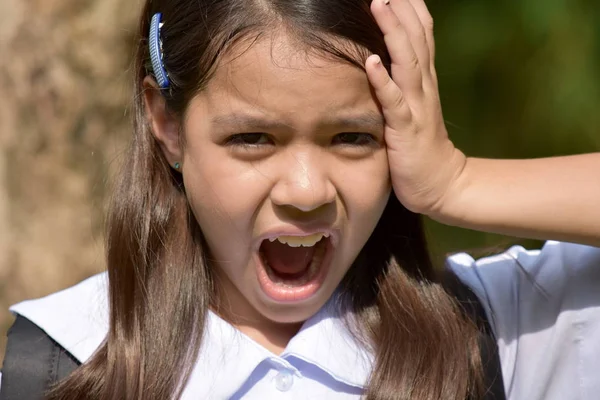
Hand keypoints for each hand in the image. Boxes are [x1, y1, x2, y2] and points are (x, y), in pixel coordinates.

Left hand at [366, 0, 466, 215]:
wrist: (441, 184)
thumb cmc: (422, 146)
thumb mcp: (417, 108)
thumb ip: (407, 82)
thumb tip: (387, 59)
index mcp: (425, 81)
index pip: (421, 35)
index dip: (411, 7)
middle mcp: (424, 87)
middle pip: (416, 38)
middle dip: (402, 8)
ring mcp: (416, 107)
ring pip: (407, 61)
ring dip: (393, 31)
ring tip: (378, 3)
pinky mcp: (406, 129)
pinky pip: (394, 102)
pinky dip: (383, 80)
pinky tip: (371, 62)